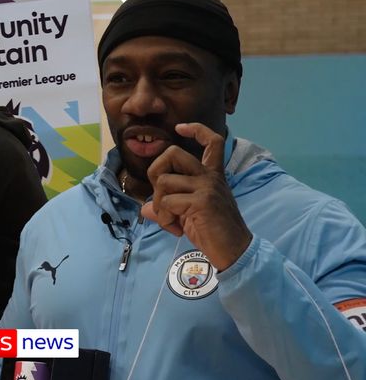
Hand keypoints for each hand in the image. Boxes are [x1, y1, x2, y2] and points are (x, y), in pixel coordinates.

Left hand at [141, 123, 251, 270]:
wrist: (234, 251)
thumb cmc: (213, 232)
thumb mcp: (187, 215)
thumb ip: (169, 206)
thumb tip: (146, 208)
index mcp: (212, 175)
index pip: (212, 141)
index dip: (196, 129)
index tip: (180, 128)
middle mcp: (210, 176)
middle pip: (173, 153)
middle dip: (155, 173)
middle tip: (161, 196)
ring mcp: (206, 187)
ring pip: (163, 181)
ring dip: (159, 204)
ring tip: (170, 220)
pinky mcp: (201, 201)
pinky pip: (167, 202)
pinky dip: (164, 219)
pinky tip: (176, 230)